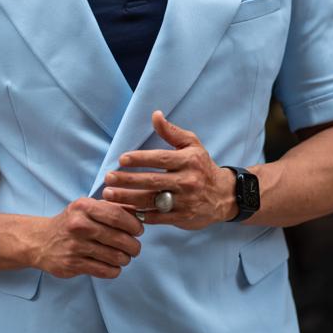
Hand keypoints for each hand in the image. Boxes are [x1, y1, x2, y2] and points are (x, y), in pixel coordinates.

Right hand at [31, 198, 142, 279]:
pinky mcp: (73, 264)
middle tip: (135, 248)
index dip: (134, 225)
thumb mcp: (86, 208)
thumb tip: (138, 212)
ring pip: (114, 256)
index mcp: (84, 207)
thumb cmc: (70, 223)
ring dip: (125, 259)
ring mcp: (75, 246)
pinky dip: (114, 270)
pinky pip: (104, 270)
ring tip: (124, 257)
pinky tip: (113, 266)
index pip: (117, 216)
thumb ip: (110, 208)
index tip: (138, 230)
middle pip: (119, 238)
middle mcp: (79, 225)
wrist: (40, 241)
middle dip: (133, 245)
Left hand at [102, 111, 237, 228]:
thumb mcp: (192, 145)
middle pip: (152, 181)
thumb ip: (172, 132)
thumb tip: (155, 115)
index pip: (160, 158)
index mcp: (188, 161)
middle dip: (127, 180)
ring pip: (151, 200)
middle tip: (108, 178)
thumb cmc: (202, 167)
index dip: (140, 159)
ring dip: (127, 198)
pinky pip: (156, 217)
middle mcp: (187, 181)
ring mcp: (185, 201)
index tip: (121, 159)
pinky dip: (139, 215)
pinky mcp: (182, 217)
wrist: (224, 196)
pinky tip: (123, 210)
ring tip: (108, 195)